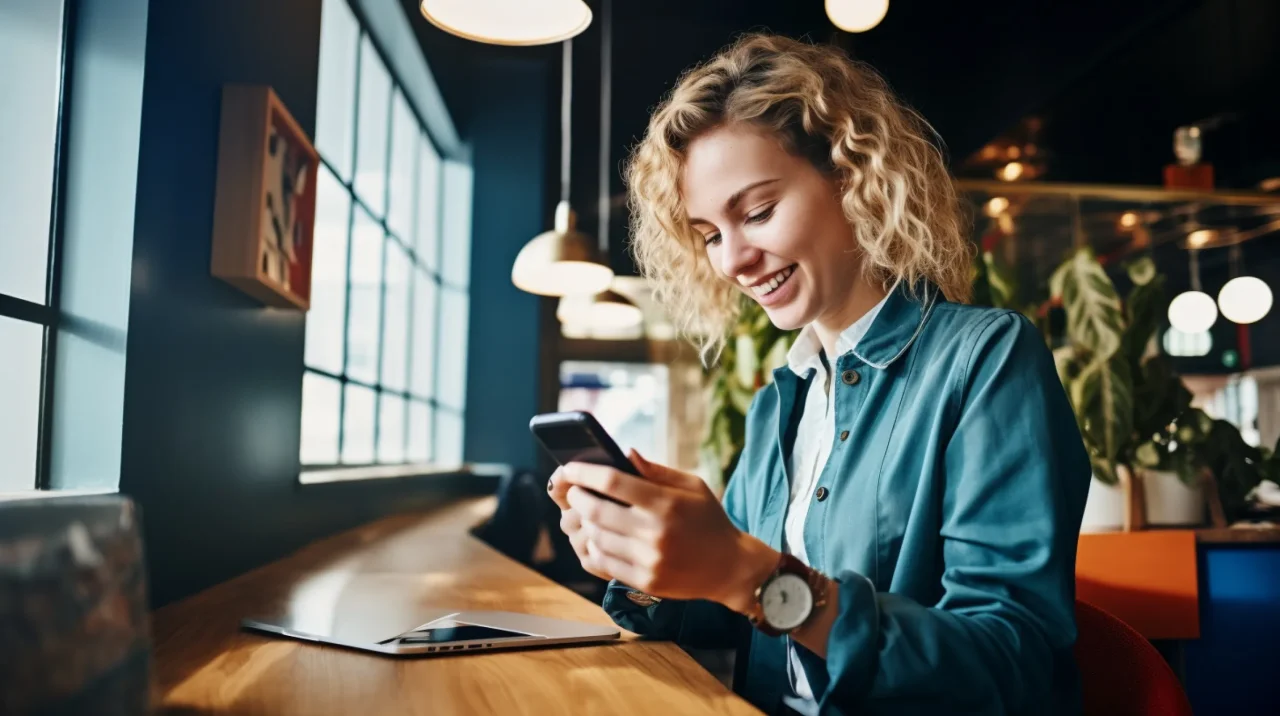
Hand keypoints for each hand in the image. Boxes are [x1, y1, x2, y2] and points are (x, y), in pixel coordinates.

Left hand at [553, 451, 777, 611]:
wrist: (730, 568)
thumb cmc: (709, 520)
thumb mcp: (693, 486)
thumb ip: (657, 470)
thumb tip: (624, 454)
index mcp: (666, 502)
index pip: (612, 481)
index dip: (584, 472)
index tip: (569, 467)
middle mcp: (655, 531)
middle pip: (596, 510)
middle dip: (578, 497)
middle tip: (575, 492)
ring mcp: (649, 559)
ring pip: (597, 537)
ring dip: (585, 523)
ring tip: (587, 514)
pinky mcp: (645, 581)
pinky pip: (605, 562)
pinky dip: (594, 547)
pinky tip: (598, 537)